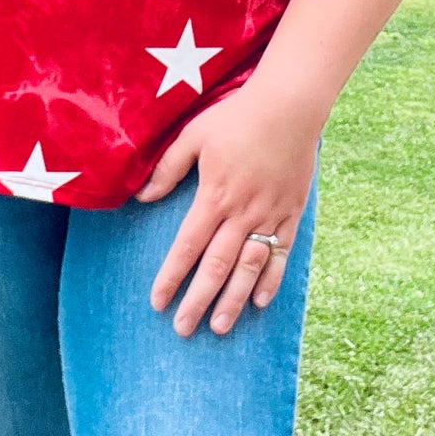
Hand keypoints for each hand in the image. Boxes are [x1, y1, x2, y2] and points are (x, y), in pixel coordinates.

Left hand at [136, 79, 321, 337]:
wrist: (289, 106)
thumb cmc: (237, 117)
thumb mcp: (194, 135)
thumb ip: (168, 168)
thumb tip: (142, 197)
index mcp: (214, 196)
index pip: (187, 246)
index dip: (171, 276)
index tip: (157, 302)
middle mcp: (242, 213)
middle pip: (216, 267)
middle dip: (198, 300)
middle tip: (183, 329)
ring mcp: (270, 215)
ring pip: (249, 268)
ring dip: (233, 300)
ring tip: (220, 327)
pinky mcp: (291, 213)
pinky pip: (281, 254)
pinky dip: (271, 280)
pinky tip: (260, 302)